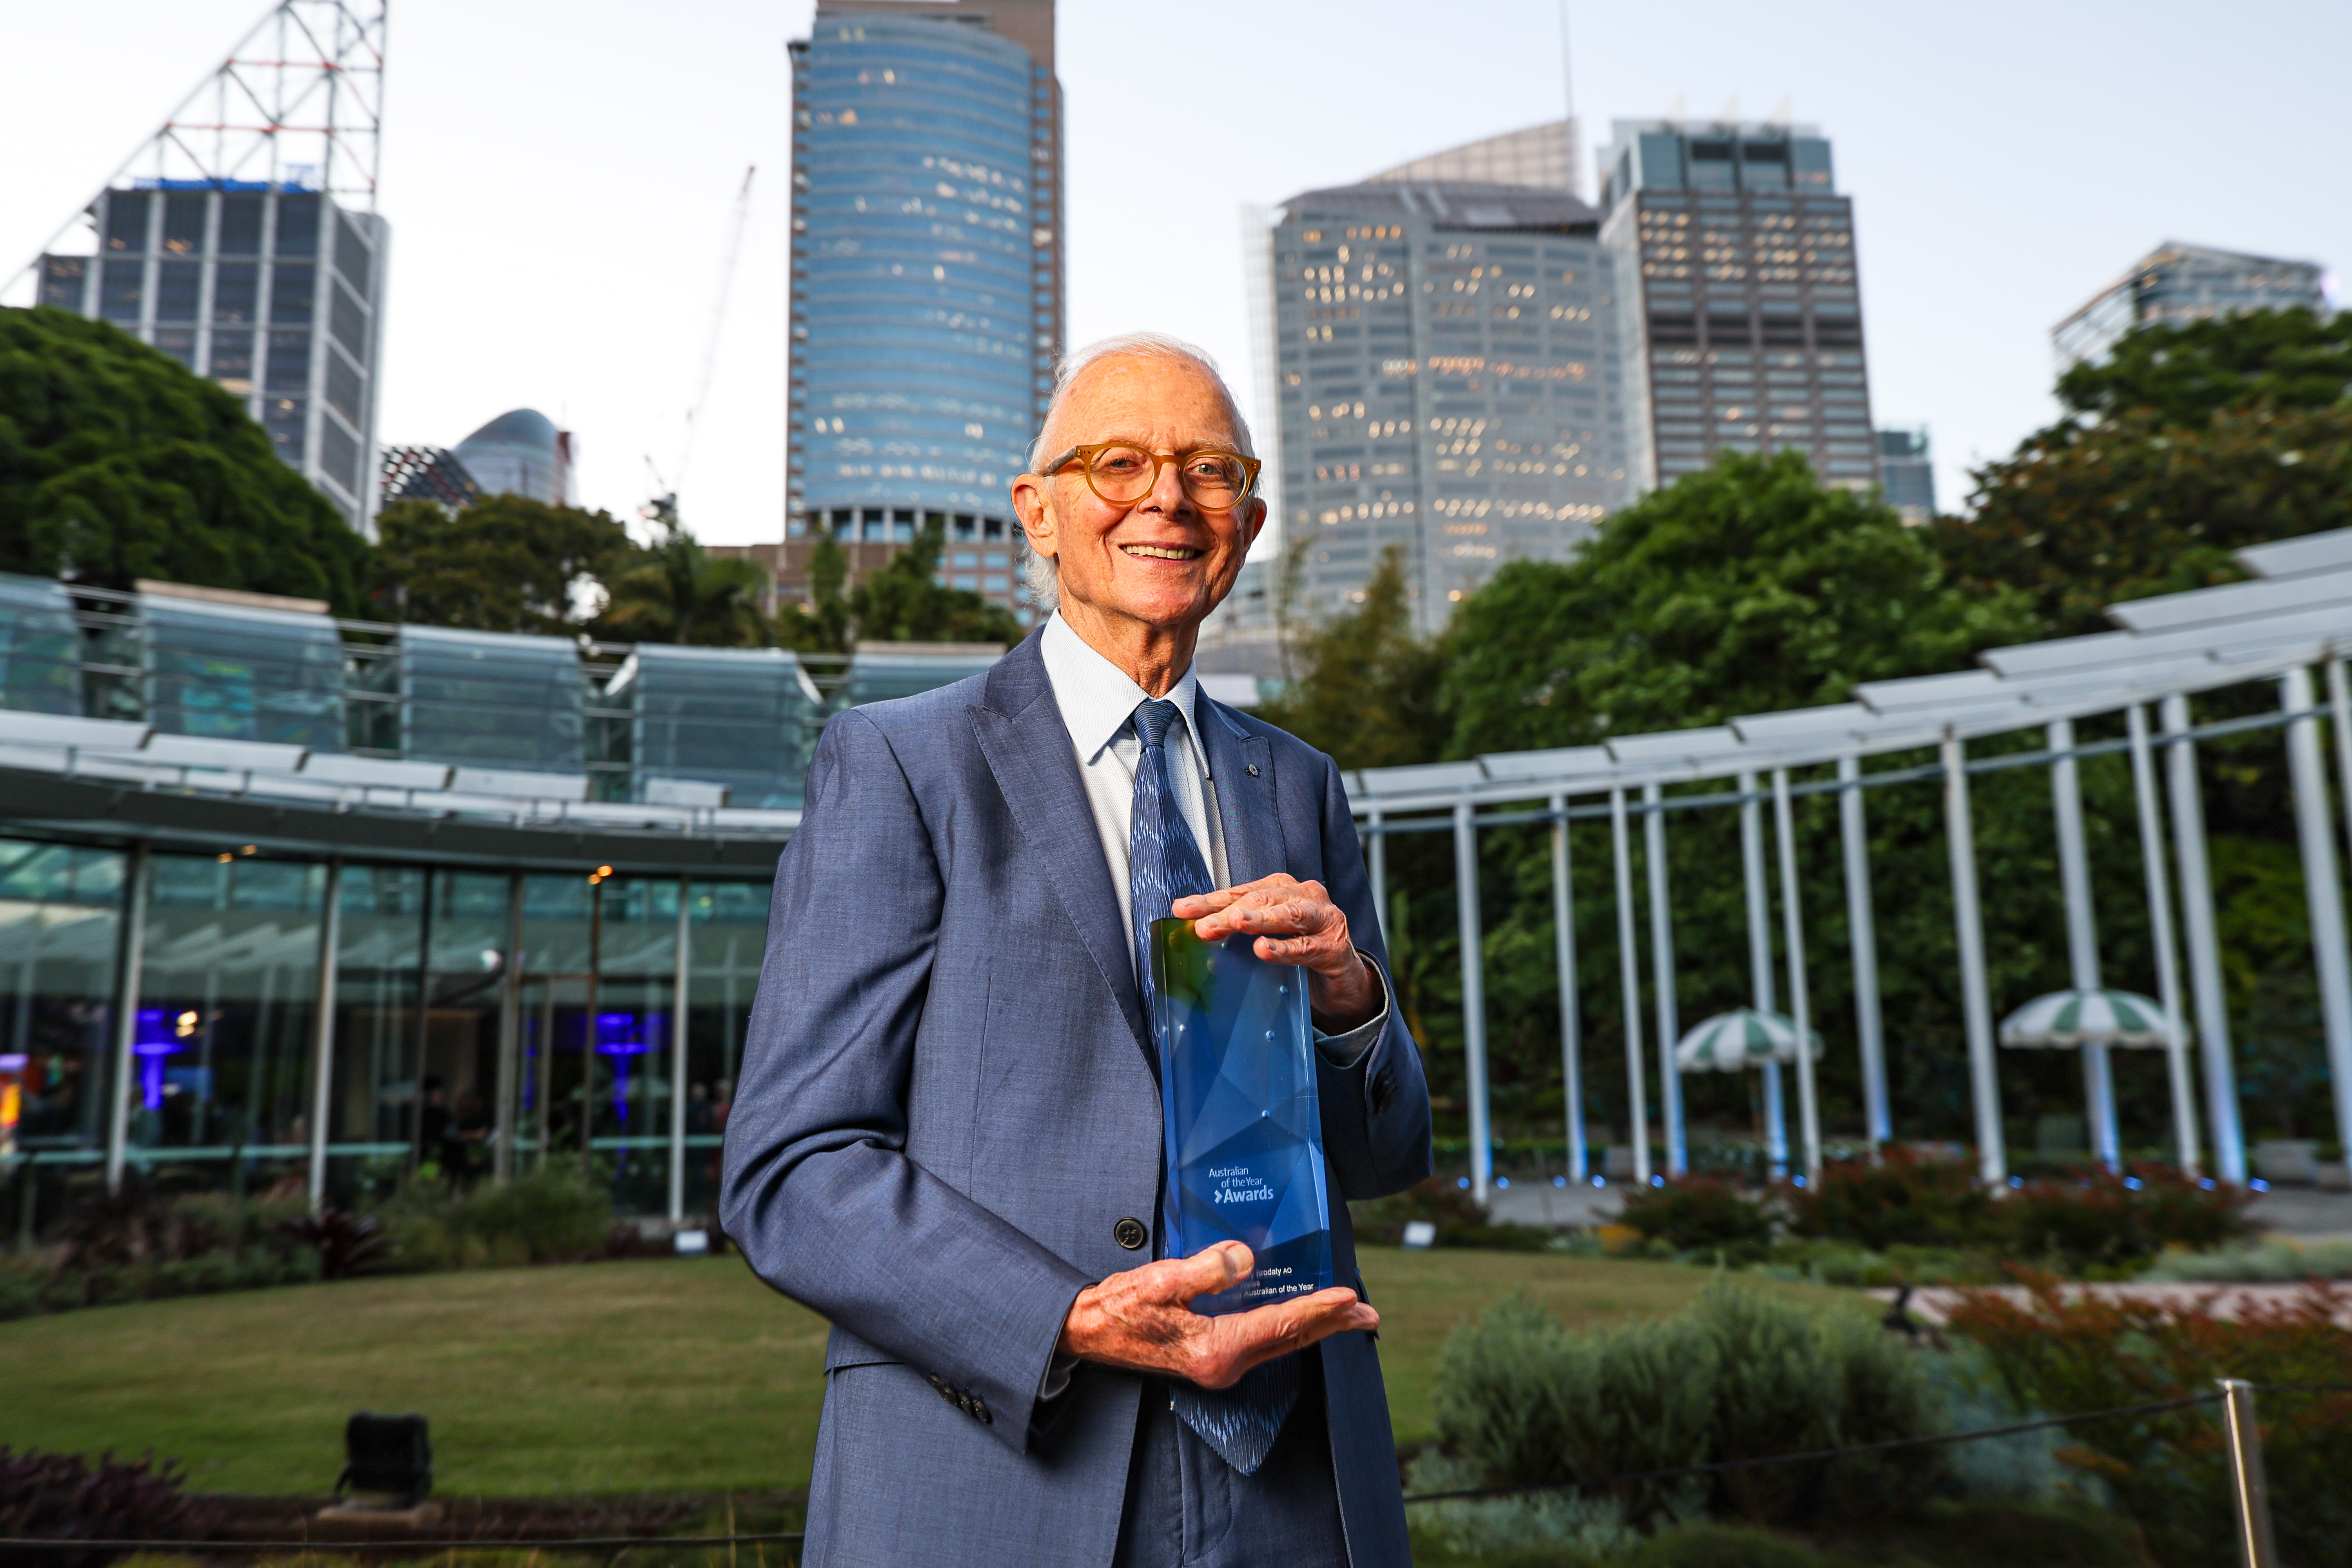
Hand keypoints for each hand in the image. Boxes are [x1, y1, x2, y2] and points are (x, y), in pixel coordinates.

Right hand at [1057, 1241, 1377, 1388]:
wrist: (1088, 1334)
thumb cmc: (1119, 1308)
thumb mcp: (1159, 1281)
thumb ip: (1205, 1269)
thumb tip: (1245, 1257)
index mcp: (1215, 1348)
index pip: (1280, 1325)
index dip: (1318, 1309)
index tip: (1350, 1296)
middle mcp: (1224, 1364)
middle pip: (1290, 1340)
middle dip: (1331, 1325)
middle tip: (1368, 1314)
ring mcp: (1219, 1366)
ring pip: (1280, 1343)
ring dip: (1314, 1327)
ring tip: (1346, 1314)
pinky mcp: (1212, 1358)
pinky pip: (1262, 1341)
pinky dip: (1288, 1328)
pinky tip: (1299, 1317)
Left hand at [1173, 874, 1379, 1030]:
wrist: (1343, 980)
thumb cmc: (1300, 951)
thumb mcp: (1265, 938)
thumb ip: (1233, 936)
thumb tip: (1188, 940)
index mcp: (1283, 889)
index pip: (1241, 892)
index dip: (1211, 900)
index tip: (1182, 910)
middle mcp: (1305, 896)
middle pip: (1262, 900)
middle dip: (1230, 913)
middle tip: (1203, 927)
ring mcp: (1324, 919)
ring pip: (1289, 915)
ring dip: (1261, 919)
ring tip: (1236, 923)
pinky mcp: (1335, 947)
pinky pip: (1307, 947)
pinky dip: (1285, 949)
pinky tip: (1265, 951)